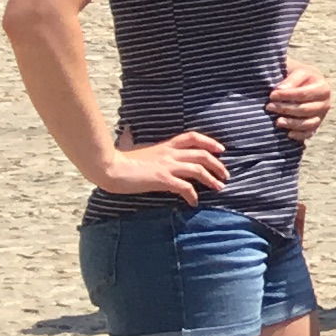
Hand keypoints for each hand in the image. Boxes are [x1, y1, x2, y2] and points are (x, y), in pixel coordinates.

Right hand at [94, 130, 228, 205]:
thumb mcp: (134, 148)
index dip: (210, 142)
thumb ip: (140, 144)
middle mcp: (170, 153)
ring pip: (198, 170)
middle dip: (217, 164)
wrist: (110, 168)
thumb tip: (127, 132)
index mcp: (165, 145)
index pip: (193, 137)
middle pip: (202, 155)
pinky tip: (194, 202)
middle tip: (225, 175)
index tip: (221, 149)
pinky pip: (185, 187)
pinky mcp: (162, 179)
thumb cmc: (119, 160)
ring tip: (219, 188)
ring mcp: (167, 166)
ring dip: (211, 179)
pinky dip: (192, 194)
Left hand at [266, 66, 333, 142]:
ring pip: (308, 123)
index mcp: (323, 88)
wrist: (305, 83)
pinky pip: (309, 133)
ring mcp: (321, 116)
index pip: (303, 94)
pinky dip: (299, 135)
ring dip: (291, 123)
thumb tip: (280, 90)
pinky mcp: (316, 125)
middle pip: (305, 109)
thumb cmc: (299, 77)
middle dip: (285, 109)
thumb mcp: (298, 72)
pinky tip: (287, 133)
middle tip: (269, 107)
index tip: (272, 95)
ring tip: (277, 121)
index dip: (287, 96)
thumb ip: (292, 79)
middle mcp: (325, 103)